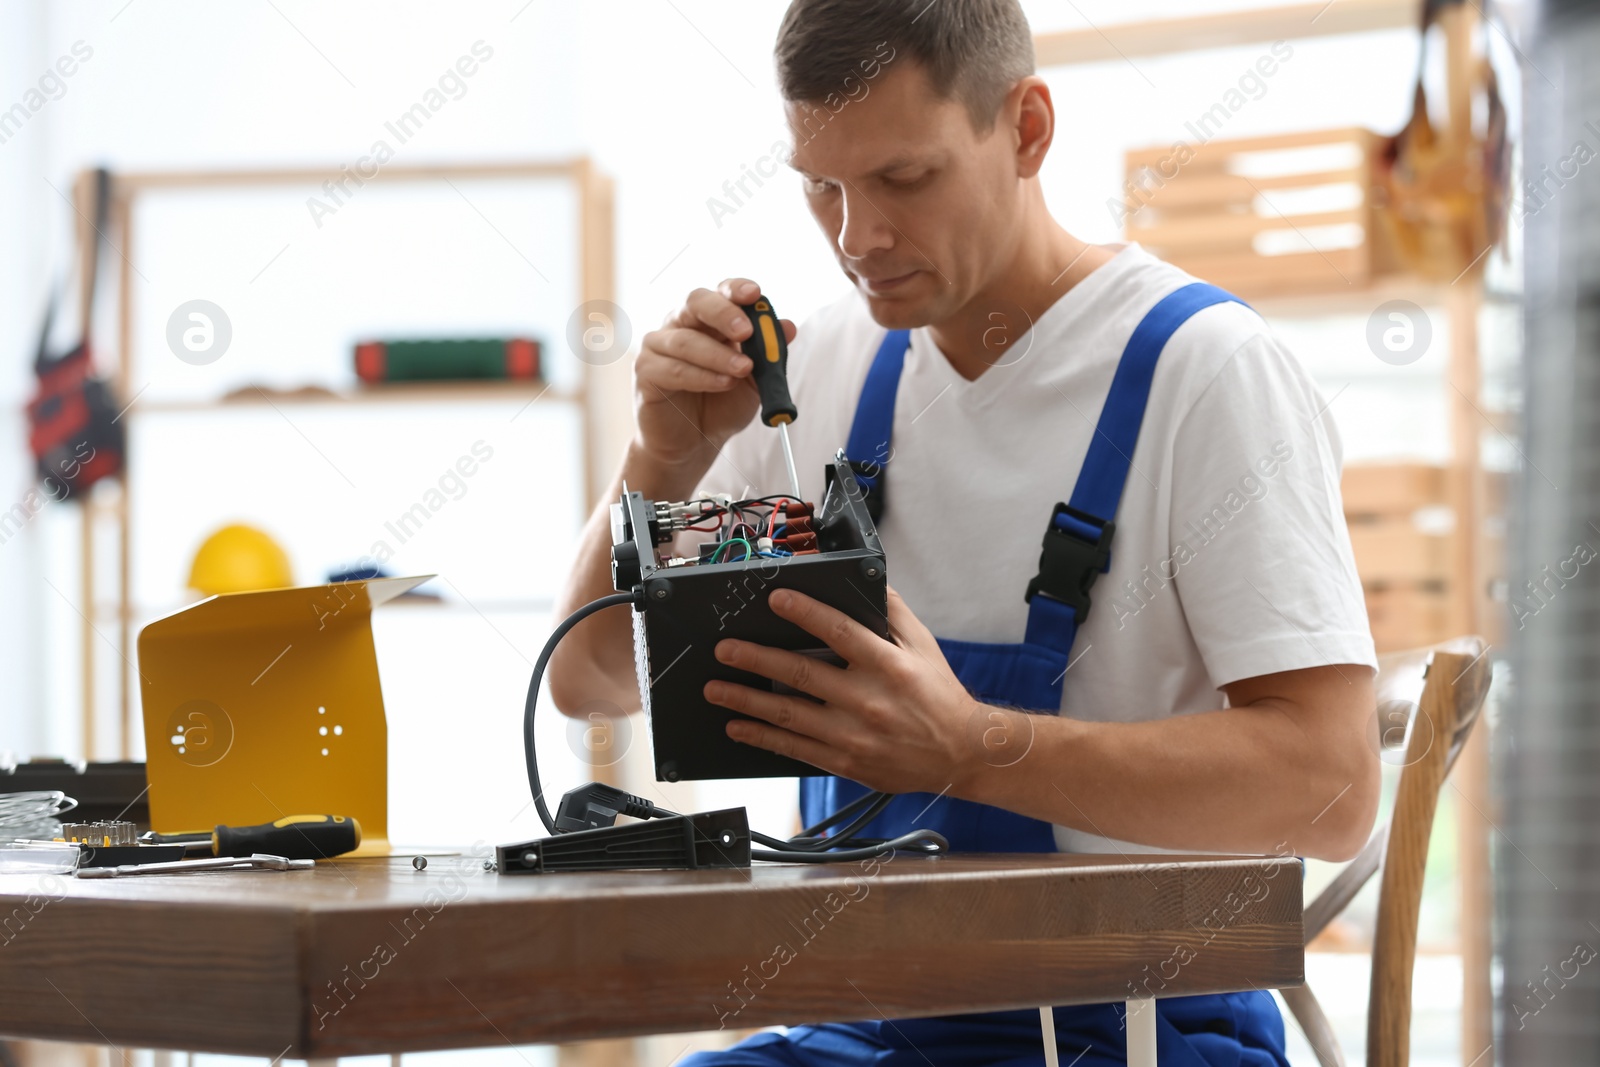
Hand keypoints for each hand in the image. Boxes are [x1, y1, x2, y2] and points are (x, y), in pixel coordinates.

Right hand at [634, 278, 797, 472]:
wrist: (695, 444)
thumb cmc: (721, 405)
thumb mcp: (755, 380)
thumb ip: (768, 354)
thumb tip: (788, 327)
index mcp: (708, 320)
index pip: (720, 292)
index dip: (736, 289)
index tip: (755, 293)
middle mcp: (680, 324)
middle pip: (696, 302)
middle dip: (724, 313)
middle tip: (746, 331)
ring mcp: (658, 346)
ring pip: (685, 340)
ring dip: (718, 355)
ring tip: (744, 369)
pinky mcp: (646, 372)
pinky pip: (673, 369)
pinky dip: (702, 376)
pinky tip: (723, 384)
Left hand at [704, 584, 979, 795]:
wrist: (960, 752)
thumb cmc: (938, 694)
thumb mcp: (922, 645)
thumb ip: (891, 611)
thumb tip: (864, 580)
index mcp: (888, 665)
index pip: (840, 632)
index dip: (805, 612)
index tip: (775, 598)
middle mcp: (868, 700)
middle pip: (801, 675)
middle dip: (756, 659)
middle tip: (724, 650)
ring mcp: (853, 735)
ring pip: (788, 716)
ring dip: (747, 701)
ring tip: (716, 689)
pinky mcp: (845, 761)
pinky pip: (795, 748)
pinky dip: (762, 737)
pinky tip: (738, 726)